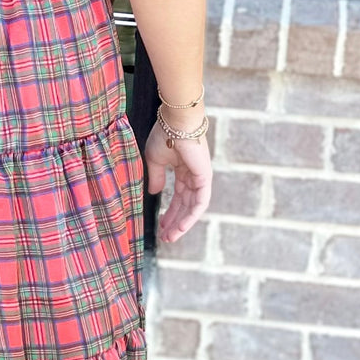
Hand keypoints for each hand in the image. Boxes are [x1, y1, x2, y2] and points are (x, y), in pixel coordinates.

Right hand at [143, 117, 212, 243]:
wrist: (176, 122)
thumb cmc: (164, 134)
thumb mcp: (154, 160)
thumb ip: (156, 177)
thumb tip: (154, 193)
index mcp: (182, 169)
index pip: (178, 196)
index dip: (169, 211)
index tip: (160, 225)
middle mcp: (193, 175)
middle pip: (185, 205)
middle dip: (175, 222)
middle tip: (166, 237)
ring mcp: (200, 177)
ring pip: (192, 207)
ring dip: (182, 223)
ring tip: (170, 237)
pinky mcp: (204, 178)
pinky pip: (200, 202)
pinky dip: (191, 216)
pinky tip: (180, 227)